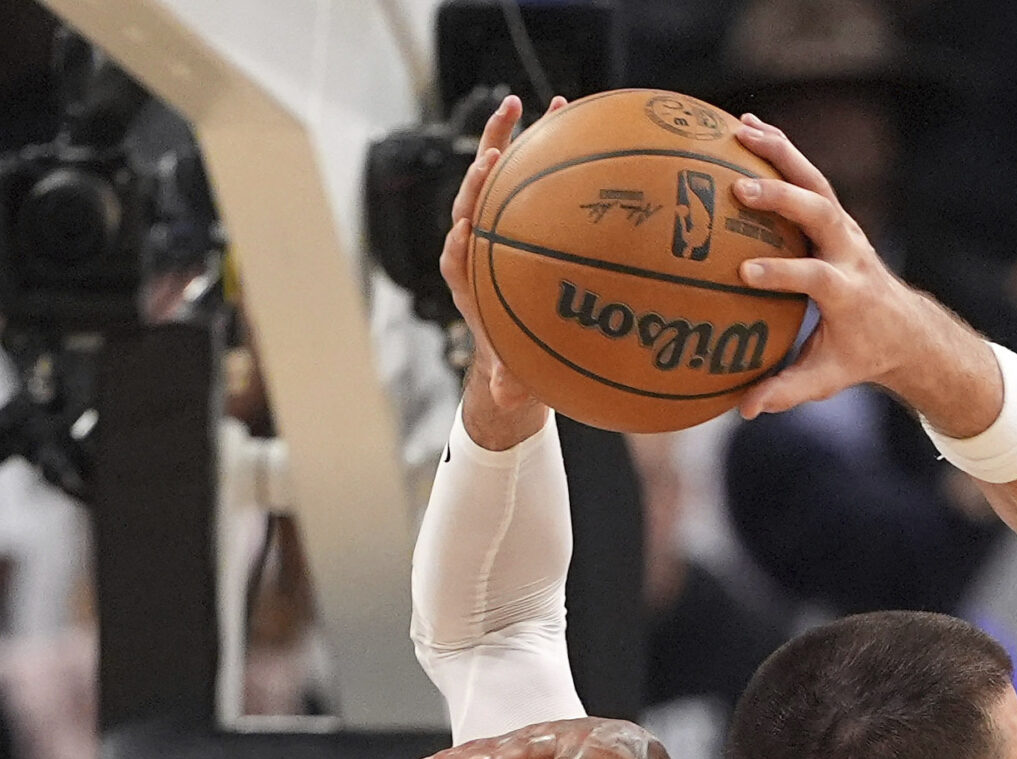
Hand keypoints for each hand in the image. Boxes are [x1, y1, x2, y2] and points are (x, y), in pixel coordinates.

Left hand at [440, 91, 567, 449]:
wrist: (516, 331)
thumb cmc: (517, 354)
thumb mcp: (516, 374)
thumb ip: (510, 384)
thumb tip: (507, 396)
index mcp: (468, 280)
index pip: (454, 257)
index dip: (457, 244)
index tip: (465, 231)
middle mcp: (476, 240)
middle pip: (469, 203)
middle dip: (478, 179)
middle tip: (493, 155)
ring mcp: (496, 216)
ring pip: (494, 174)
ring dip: (503, 136)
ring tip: (519, 102)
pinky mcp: (518, 203)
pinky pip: (525, 169)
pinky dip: (537, 139)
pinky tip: (562, 110)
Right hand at [726, 116, 997, 432]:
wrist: (904, 327)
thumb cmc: (859, 355)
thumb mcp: (828, 378)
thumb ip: (789, 391)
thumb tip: (746, 410)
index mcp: (850, 293)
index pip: (818, 277)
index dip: (784, 273)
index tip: (746, 271)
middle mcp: (851, 252)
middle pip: (823, 215)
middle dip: (784, 201)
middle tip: (741, 189)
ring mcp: (846, 229)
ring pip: (817, 183)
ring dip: (781, 154)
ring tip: (740, 129)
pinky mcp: (836, 214)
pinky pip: (809, 176)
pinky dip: (782, 150)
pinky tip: (745, 126)